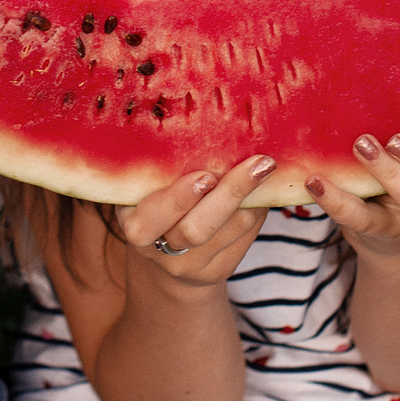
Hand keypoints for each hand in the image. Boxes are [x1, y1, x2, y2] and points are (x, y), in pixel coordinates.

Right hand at [116, 155, 277, 289]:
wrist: (165, 258)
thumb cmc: (155, 206)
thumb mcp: (146, 189)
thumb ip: (162, 170)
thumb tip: (205, 129)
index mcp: (134, 223)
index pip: (151, 218)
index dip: (179, 199)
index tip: (205, 175)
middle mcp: (158, 250)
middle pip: (195, 229)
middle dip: (228, 194)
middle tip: (254, 165)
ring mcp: (189, 265)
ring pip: (227, 232)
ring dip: (251, 198)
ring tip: (265, 166)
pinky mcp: (218, 271)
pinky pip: (244, 239)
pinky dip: (256, 210)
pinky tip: (263, 188)